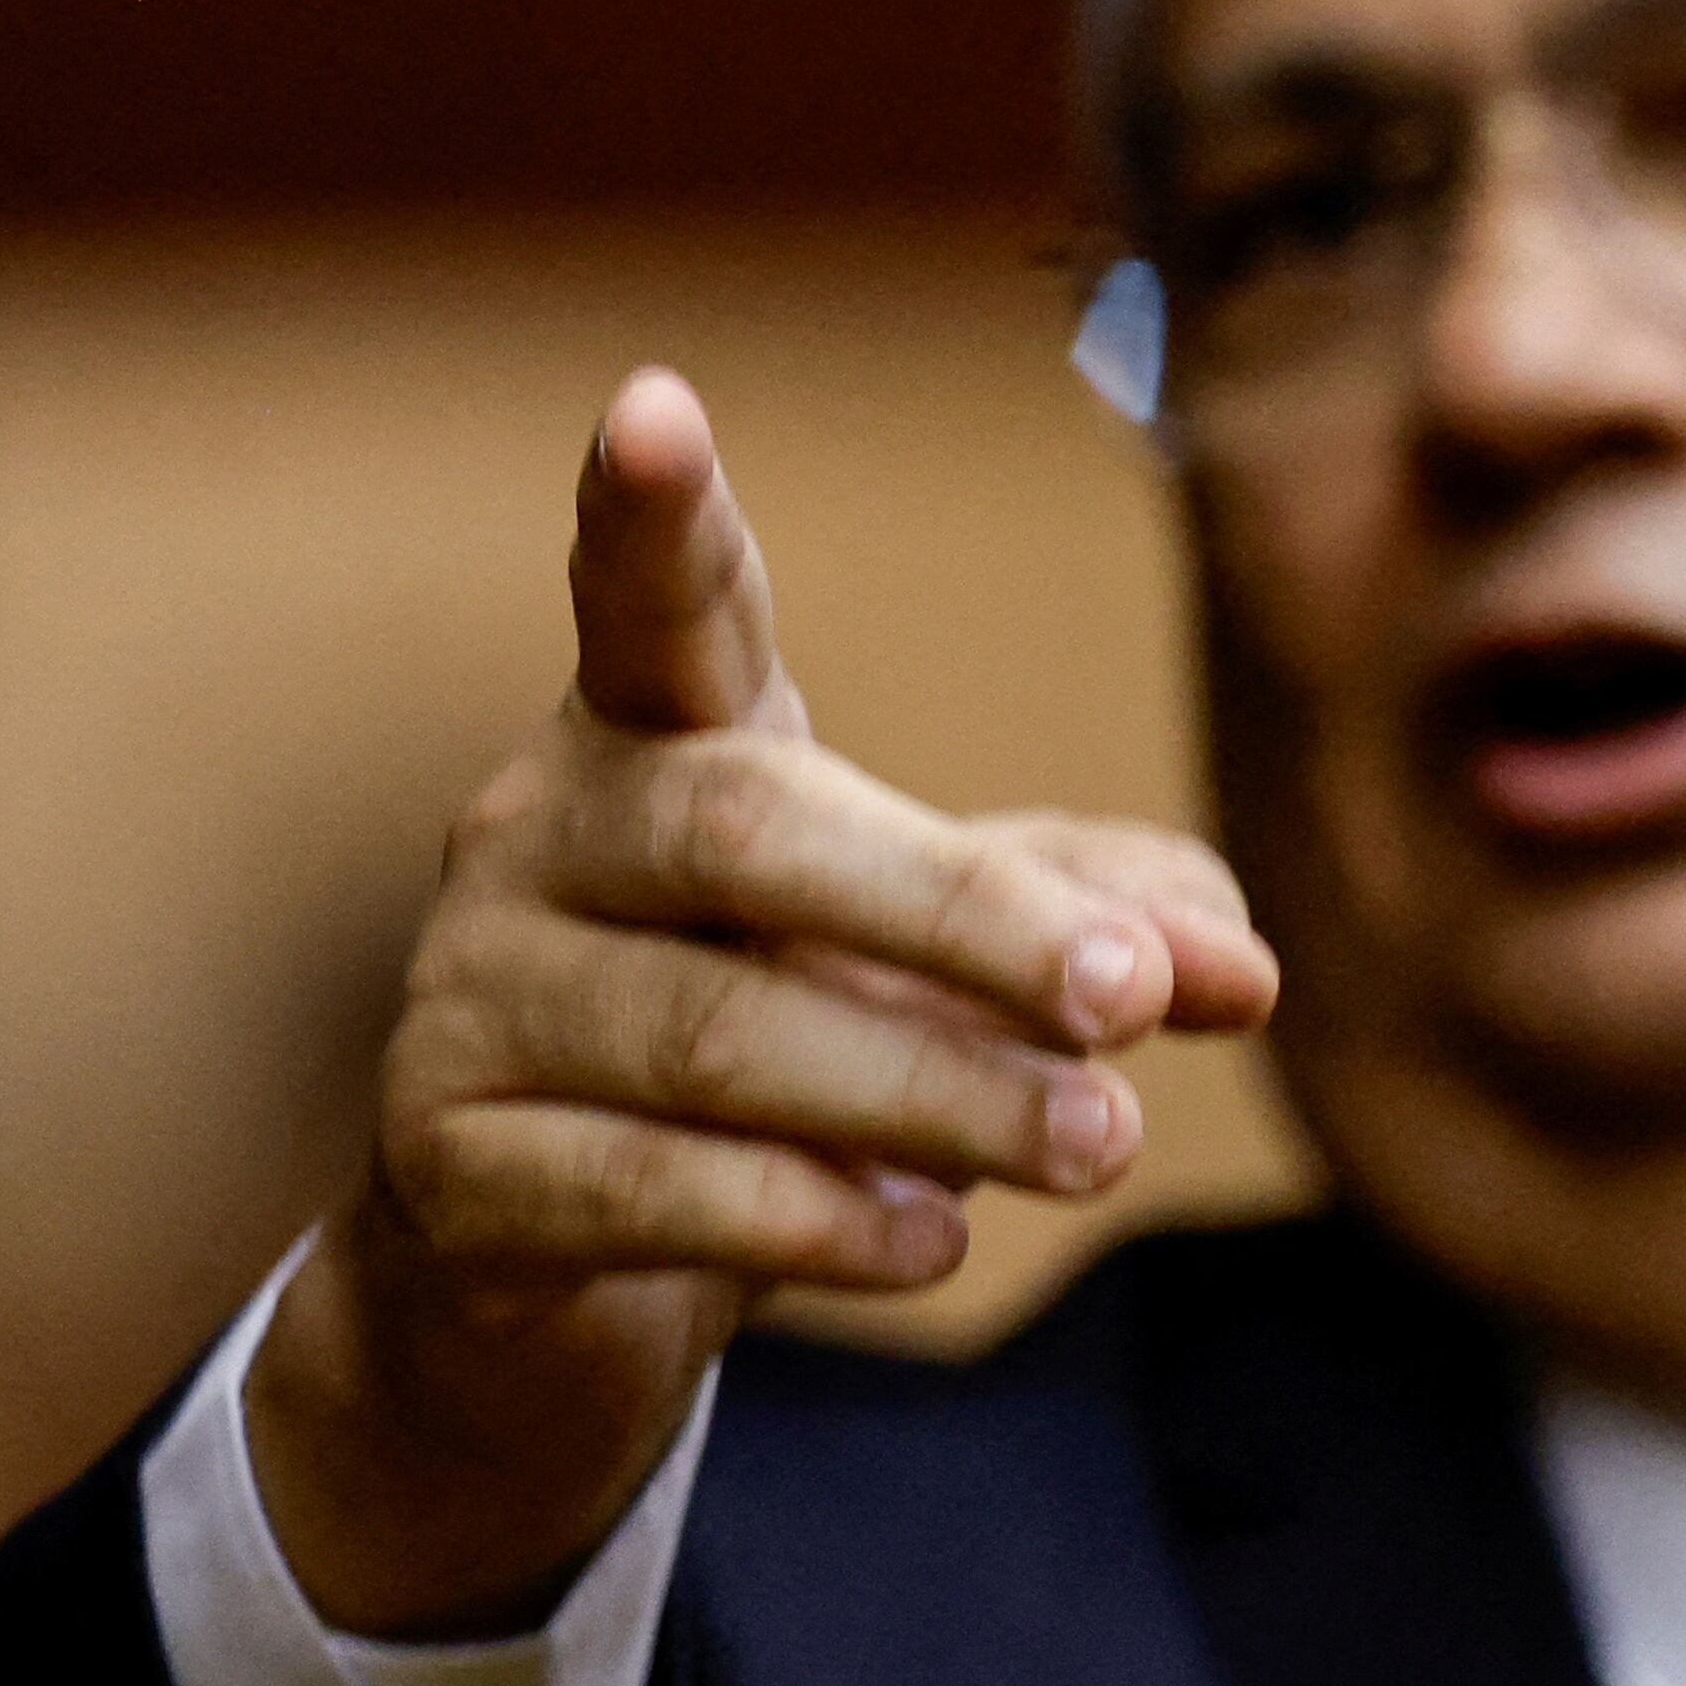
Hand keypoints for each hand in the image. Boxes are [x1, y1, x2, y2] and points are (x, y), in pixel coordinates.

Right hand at [245, 368, 1277, 1637]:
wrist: (554, 1279)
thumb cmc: (787, 1043)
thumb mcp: (946, 965)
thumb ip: (1100, 927)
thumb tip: (1240, 968)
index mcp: (661, 741)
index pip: (659, 610)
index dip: (657, 518)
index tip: (653, 406)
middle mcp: (539, 838)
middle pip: (753, 833)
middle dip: (968, 915)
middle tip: (1136, 999)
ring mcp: (470, 1002)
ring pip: (717, 1033)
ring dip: (937, 1094)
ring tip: (1099, 1146)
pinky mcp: (444, 1174)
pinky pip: (642, 1187)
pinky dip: (809, 1218)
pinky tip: (933, 1242)